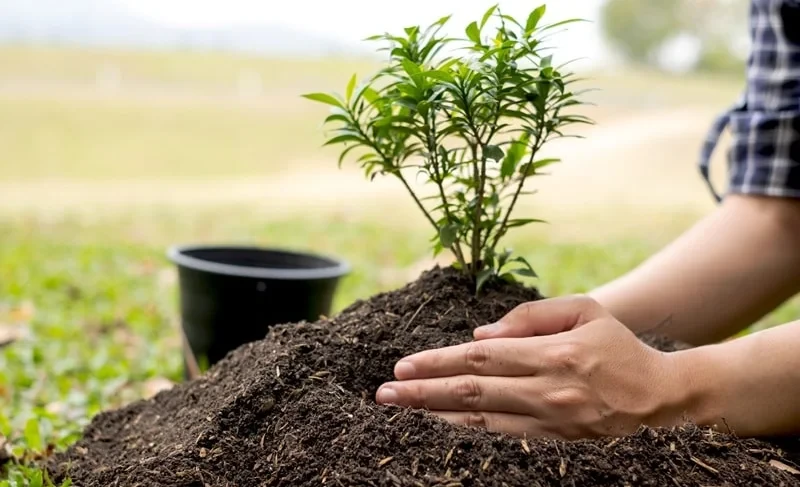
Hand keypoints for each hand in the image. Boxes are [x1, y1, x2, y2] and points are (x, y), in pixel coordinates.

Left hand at [376, 296, 691, 438]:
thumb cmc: (617, 344)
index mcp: (553, 353)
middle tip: (385, 394)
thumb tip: (481, 336)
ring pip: (480, 418)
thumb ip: (531, 316)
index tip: (404, 365)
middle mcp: (547, 389)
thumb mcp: (584, 310)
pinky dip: (466, 429)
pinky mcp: (554, 439)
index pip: (481, 358)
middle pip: (471, 391)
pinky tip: (440, 423)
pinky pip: (501, 434)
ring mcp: (550, 419)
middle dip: (422, 392)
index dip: (438, 362)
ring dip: (435, 413)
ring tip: (401, 409)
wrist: (659, 394)